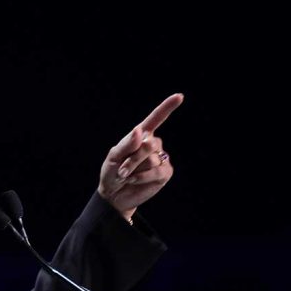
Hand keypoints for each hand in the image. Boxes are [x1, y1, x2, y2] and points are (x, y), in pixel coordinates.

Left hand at [98, 93, 183, 220]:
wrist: (114, 195)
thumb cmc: (111, 172)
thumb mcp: (113, 157)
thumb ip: (127, 144)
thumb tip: (140, 131)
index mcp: (141, 136)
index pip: (155, 119)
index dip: (167, 107)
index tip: (179, 96)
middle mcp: (153, 145)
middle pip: (148, 144)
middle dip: (132, 158)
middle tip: (121, 169)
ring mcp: (161, 158)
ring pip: (151, 159)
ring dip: (134, 169)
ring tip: (126, 176)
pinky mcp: (165, 173)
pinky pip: (157, 171)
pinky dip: (142, 177)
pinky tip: (134, 180)